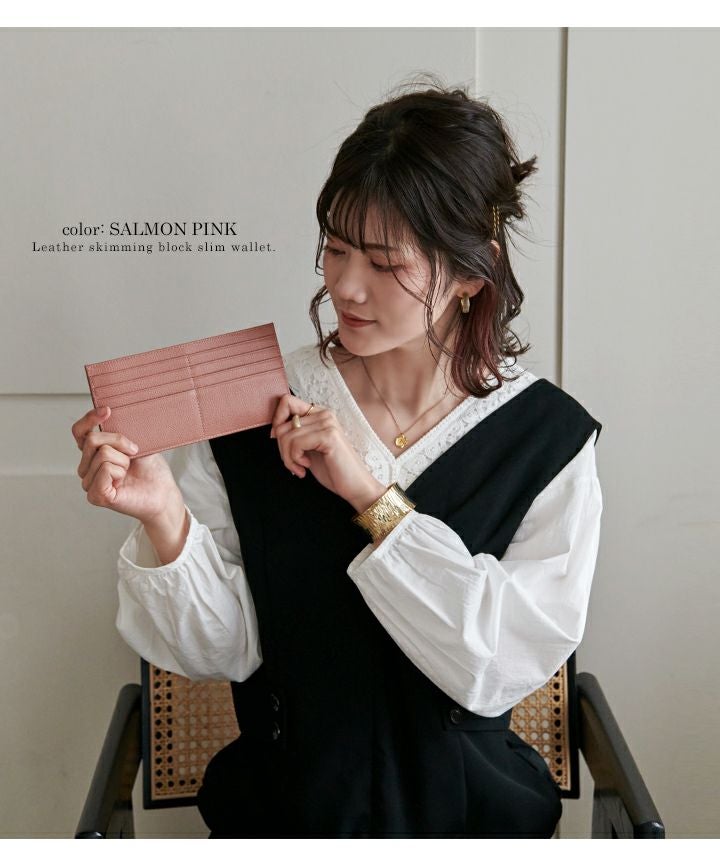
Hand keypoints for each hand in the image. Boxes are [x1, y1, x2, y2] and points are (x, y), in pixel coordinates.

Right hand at [71, 405, 183, 523]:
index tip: (107, 410)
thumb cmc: (150, 469)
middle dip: (120, 443)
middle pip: (92, 440)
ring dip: (123, 461)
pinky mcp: (95, 496)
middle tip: (133, 455)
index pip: (79, 432)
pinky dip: (119, 472)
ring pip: (102, 454)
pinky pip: (105, 469)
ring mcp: (88, 483)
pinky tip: (122, 482)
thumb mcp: (135, 442)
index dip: (89, 419)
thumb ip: (119, 430)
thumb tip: (108, 411)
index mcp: (93, 454)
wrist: (163, 492)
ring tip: (128, 472)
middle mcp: (86, 468)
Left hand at [270, 394, 385, 512]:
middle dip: (281, 448)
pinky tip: (306, 467)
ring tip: (300, 468)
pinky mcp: (328, 436)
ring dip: (288, 458)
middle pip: (281, 423)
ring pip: (285, 435)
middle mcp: (324, 414)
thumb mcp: (309, 448)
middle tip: (293, 463)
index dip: (276, 421)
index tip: (282, 442)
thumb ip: (295, 434)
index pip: (286, 401)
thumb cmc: (333, 469)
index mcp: (319, 413)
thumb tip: (273, 429)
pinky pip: (295, 443)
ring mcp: (327, 423)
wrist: (354, 486)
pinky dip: (295, 460)